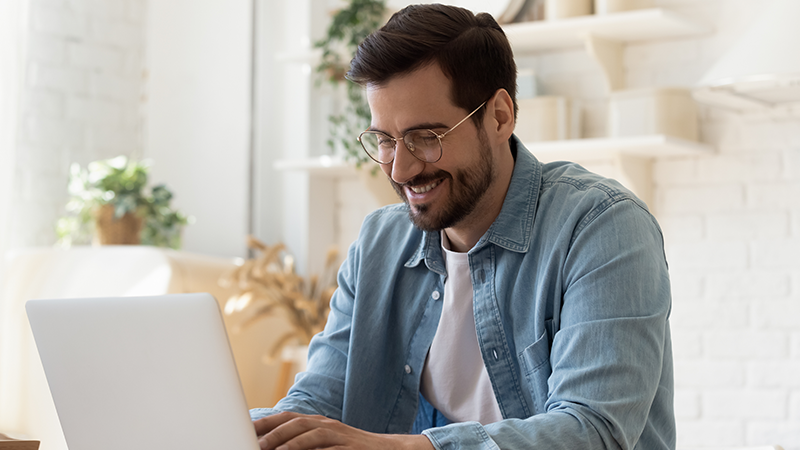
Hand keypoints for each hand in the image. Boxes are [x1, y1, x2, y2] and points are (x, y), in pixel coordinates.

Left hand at [253, 411, 434, 449]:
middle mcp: (326, 425)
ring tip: (264, 449)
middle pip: (293, 423)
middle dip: (269, 432)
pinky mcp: (350, 448)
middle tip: (249, 442)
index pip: (285, 418)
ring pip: (308, 434)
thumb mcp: (326, 444)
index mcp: (317, 423)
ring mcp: (339, 436)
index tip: (242, 429)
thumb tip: (272, 446)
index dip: (263, 423)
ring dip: (285, 443)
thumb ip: (302, 443)